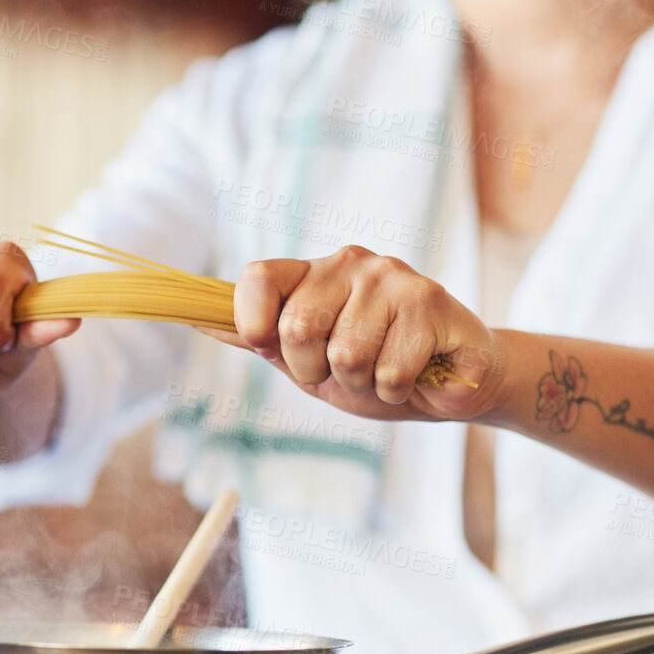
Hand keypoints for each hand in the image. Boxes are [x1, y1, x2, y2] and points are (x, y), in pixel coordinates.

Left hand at [205, 246, 506, 421]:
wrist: (453, 386)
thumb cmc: (378, 369)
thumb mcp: (310, 362)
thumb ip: (264, 341)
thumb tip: (199, 320)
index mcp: (315, 272)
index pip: (258, 277)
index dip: (251, 322)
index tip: (267, 346)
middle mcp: (351, 263)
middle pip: (297, 327)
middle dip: (317, 371)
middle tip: (347, 371)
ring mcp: (392, 278)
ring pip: (346, 355)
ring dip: (364, 385)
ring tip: (385, 371)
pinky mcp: (431, 301)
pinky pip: (388, 370)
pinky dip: (397, 390)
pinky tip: (416, 374)